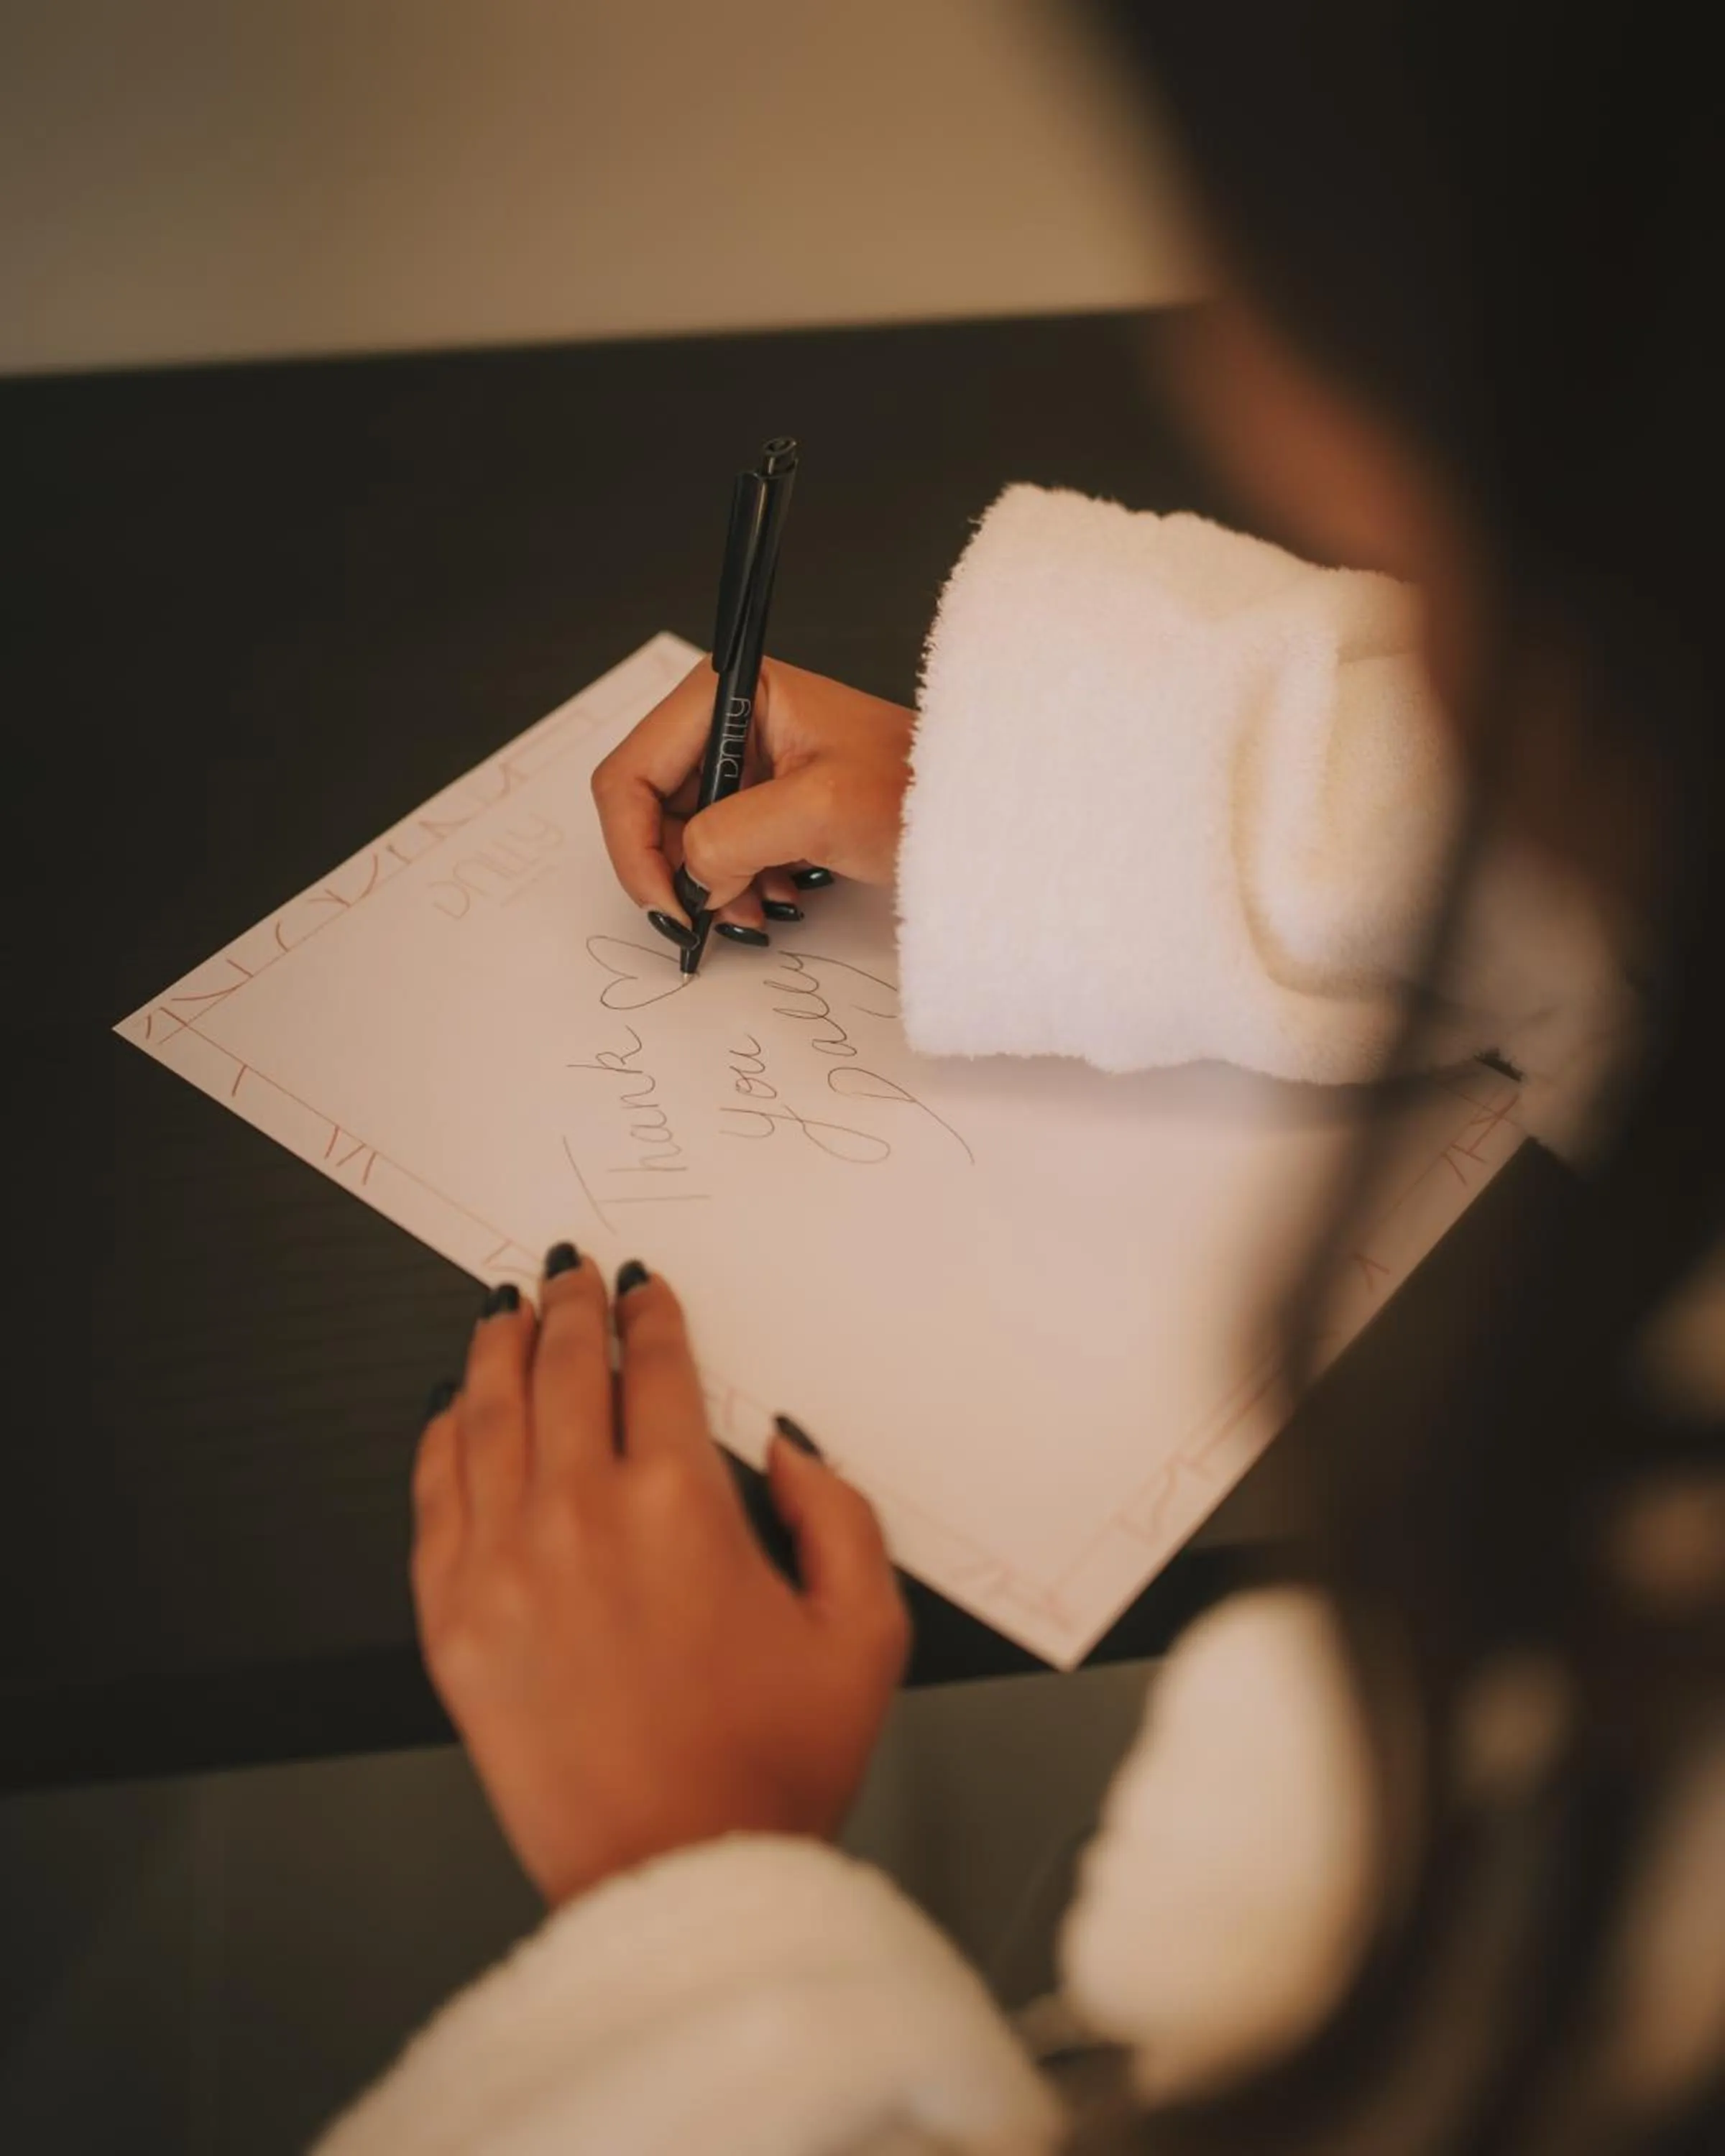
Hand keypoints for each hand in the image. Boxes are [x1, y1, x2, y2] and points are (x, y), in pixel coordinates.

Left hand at [411, 1252, 909, 1905]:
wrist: (675, 1875)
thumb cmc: (770, 1765)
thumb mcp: (865, 1631)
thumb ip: (839, 1513)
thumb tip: (785, 1446)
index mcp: (681, 1507)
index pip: (654, 1368)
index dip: (648, 1314)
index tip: (643, 1290)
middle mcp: (581, 1516)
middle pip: (562, 1370)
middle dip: (569, 1308)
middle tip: (570, 1273)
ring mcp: (503, 1564)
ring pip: (487, 1413)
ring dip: (499, 1346)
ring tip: (506, 1307)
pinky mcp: (453, 1619)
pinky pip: (434, 1492)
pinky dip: (442, 1433)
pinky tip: (453, 1404)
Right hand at [590, 656, 914, 934]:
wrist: (972, 811)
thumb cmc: (915, 791)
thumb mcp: (819, 811)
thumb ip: (733, 838)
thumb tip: (688, 877)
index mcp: (730, 693)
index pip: (631, 771)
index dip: (634, 845)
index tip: (669, 904)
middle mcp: (728, 719)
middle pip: (648, 807)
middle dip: (676, 869)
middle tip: (711, 916)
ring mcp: (745, 759)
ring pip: (680, 836)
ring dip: (709, 884)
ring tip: (757, 907)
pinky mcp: (764, 797)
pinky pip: (716, 849)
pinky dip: (734, 884)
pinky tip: (777, 894)